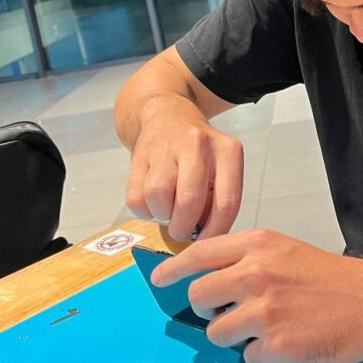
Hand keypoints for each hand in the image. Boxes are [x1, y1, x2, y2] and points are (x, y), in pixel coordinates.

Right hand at [125, 101, 243, 241]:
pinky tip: (154, 201)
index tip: (207, 245)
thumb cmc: (199, 156)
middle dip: (184, 228)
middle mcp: (198, 144)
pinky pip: (135, 198)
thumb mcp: (221, 171)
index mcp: (227, 151)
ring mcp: (166, 147)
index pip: (227, 203)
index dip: (215, 233)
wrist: (167, 117)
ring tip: (168, 210)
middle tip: (182, 230)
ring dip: (163, 216)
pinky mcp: (139, 155)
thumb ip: (218, 204)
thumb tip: (205, 242)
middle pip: (190, 202)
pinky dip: (144, 210)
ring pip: (159, 197)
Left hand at [151, 229, 362, 362]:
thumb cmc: (327, 276)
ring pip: (217, 334)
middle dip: (206, 311)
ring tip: (264, 330)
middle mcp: (255, 274)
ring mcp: (265, 311)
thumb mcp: (283, 250)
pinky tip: (286, 344)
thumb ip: (244, 259)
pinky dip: (262, 356)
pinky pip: (248, 358)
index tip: (158, 280)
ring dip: (234, 338)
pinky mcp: (278, 345)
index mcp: (257, 245)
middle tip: (224, 314)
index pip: (198, 254)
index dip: (172, 269)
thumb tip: (204, 280)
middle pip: (199, 298)